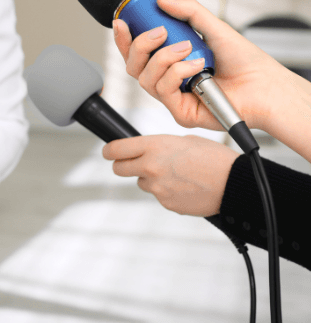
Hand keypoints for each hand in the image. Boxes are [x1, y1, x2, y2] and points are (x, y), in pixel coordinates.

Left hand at [103, 135, 238, 216]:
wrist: (234, 184)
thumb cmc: (214, 159)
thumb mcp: (185, 140)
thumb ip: (160, 145)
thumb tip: (148, 150)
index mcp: (153, 146)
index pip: (115, 149)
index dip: (109, 150)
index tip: (109, 152)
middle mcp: (150, 167)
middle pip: (119, 169)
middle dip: (123, 165)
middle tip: (132, 163)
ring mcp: (156, 187)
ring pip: (142, 182)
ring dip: (151, 178)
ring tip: (176, 174)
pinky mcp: (165, 203)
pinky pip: (159, 195)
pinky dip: (167, 191)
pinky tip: (185, 186)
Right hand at [113, 0, 291, 131]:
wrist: (265, 85)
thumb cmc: (245, 62)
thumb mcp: (214, 27)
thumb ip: (188, 11)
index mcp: (171, 63)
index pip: (137, 53)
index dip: (124, 39)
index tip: (122, 22)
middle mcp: (168, 81)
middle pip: (132, 66)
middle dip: (140, 45)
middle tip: (161, 32)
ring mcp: (172, 98)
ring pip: (145, 78)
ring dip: (165, 58)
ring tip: (190, 49)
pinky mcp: (179, 113)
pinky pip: (163, 89)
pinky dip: (178, 72)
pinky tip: (198, 66)